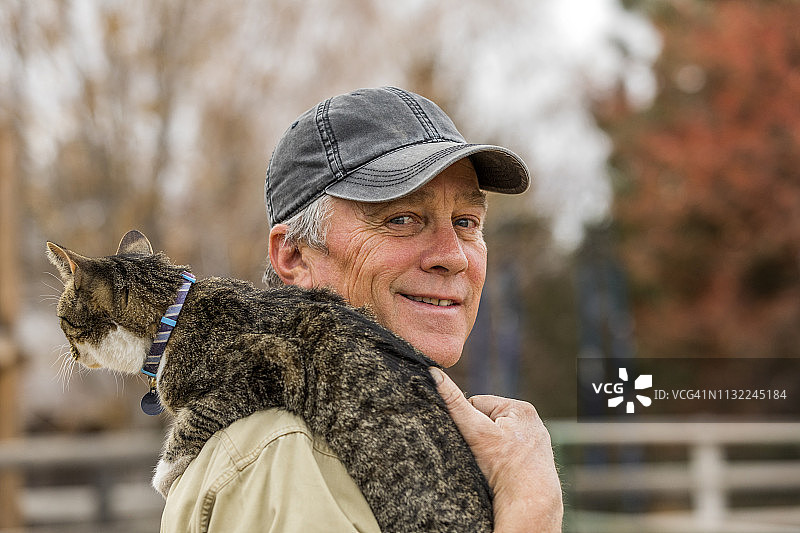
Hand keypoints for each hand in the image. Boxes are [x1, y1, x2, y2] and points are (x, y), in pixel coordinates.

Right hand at [430, 367, 562, 532]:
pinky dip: (502, 461)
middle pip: (488, 421)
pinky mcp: (535, 461)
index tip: (474, 438)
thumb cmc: (503, 465)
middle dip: (480, 435)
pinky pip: (509, 453)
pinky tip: (501, 472)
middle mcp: (532, 422)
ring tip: (493, 464)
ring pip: (497, 437)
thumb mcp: (475, 430)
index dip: (469, 421)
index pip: (478, 403)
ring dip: (490, 448)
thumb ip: (454, 403)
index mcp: (521, 408)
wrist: (528, 504)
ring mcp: (535, 443)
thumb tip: (434, 373)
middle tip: (483, 454)